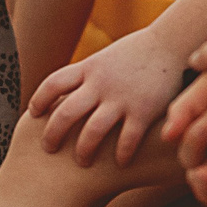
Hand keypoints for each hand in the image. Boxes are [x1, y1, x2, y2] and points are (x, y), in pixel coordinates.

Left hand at [30, 27, 191, 165]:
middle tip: (48, 149)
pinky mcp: (144, 110)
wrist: (172, 42)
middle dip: (53, 134)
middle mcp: (101, 83)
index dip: (39, 100)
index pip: (52, 84)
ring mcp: (122, 98)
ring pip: (93, 130)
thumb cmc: (137, 53)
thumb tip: (63, 93)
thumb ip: (86, 75)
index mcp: (89, 68)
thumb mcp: (105, 58)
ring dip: (83, 149)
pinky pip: (128, 139)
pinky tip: (120, 163)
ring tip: (81, 161)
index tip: (34, 115)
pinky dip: (121, 153)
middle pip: (66, 112)